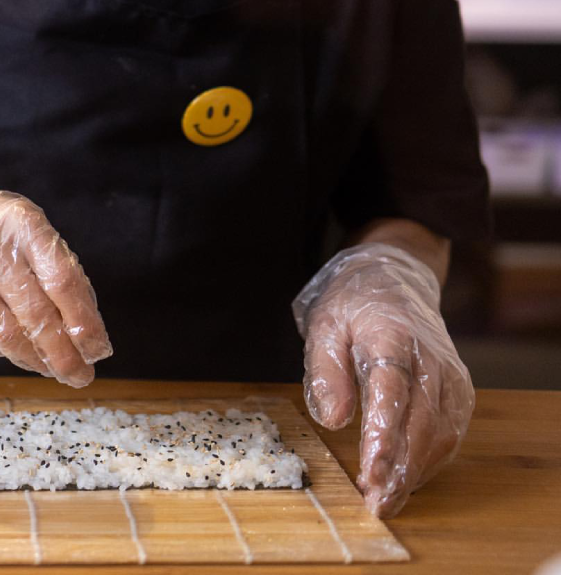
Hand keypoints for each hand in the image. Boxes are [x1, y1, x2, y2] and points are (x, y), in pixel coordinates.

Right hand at [0, 170, 112, 387]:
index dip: (85, 322)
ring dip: (35, 359)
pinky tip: (18, 351)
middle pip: (36, 314)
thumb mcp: (20, 225)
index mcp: (20, 223)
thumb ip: (54, 266)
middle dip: (64, 353)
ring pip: (6, 334)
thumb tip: (87, 325)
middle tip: (81, 375)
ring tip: (55, 370)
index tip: (100, 349)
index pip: (62, 280)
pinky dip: (4, 349)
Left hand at [292, 243, 474, 516]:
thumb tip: (333, 420)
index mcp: (393, 336)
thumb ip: (325, 371)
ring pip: (441, 433)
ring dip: (415, 471)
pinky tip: (405, 479)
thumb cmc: (353, 305)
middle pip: (421, 421)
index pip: (391, 391)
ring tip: (385, 500)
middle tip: (374, 502)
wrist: (394, 279)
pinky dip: (430, 460)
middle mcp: (431, 358)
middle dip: (398, 468)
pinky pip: (450, 432)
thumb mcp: (324, 325)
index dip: (383, 435)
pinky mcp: (458, 389)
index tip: (370, 471)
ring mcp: (450, 375)